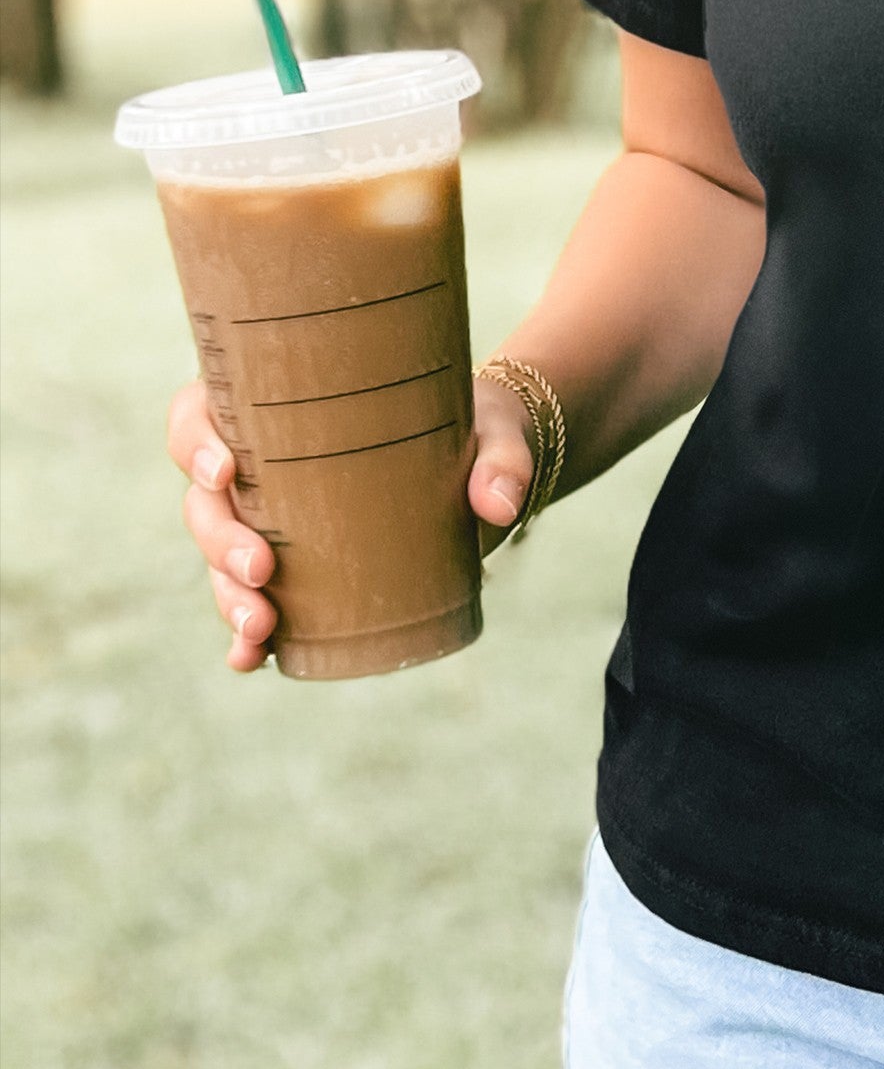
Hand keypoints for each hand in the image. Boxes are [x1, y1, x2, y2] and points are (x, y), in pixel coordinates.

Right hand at [167, 372, 537, 669]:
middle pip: (205, 500)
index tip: (226, 472)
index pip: (203, 414)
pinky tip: (251, 659)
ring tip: (261, 627)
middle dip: (219, 539)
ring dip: (226, 595)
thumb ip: (504, 461)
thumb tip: (499, 505)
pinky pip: (253, 601)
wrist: (489, 466)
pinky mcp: (300, 570)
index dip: (194, 442)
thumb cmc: (475, 429)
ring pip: (219, 557)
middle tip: (261, 569)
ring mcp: (274, 521)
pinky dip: (244, 636)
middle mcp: (264, 466)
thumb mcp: (495, 433)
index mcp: (281, 408)